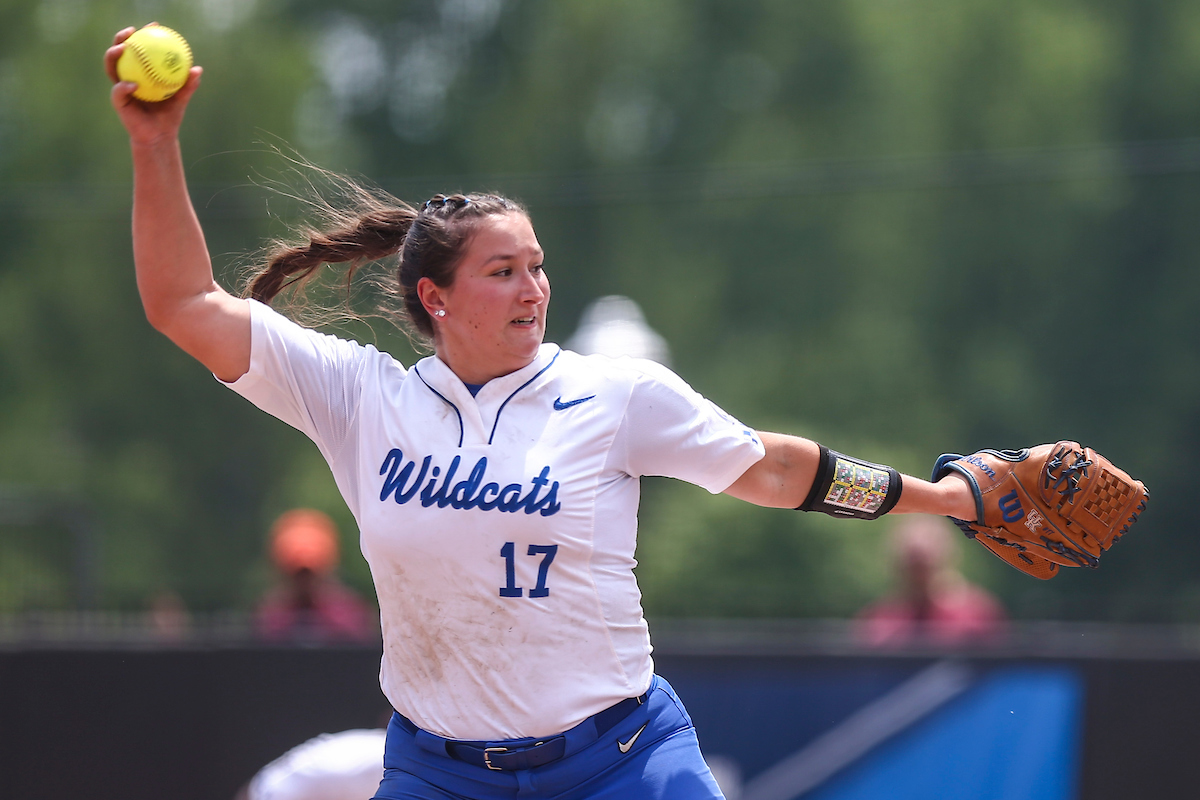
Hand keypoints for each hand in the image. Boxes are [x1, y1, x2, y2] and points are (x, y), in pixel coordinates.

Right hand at [104, 25, 201, 145]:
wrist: (160, 135)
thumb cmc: (170, 115)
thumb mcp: (181, 98)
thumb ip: (188, 85)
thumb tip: (197, 69)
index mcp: (141, 72)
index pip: (140, 49)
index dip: (144, 35)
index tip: (154, 25)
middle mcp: (128, 76)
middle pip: (119, 52)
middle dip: (121, 38)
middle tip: (131, 31)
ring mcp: (121, 87)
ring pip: (111, 67)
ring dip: (114, 55)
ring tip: (123, 48)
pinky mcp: (118, 101)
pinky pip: (118, 90)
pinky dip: (125, 86)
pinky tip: (133, 84)